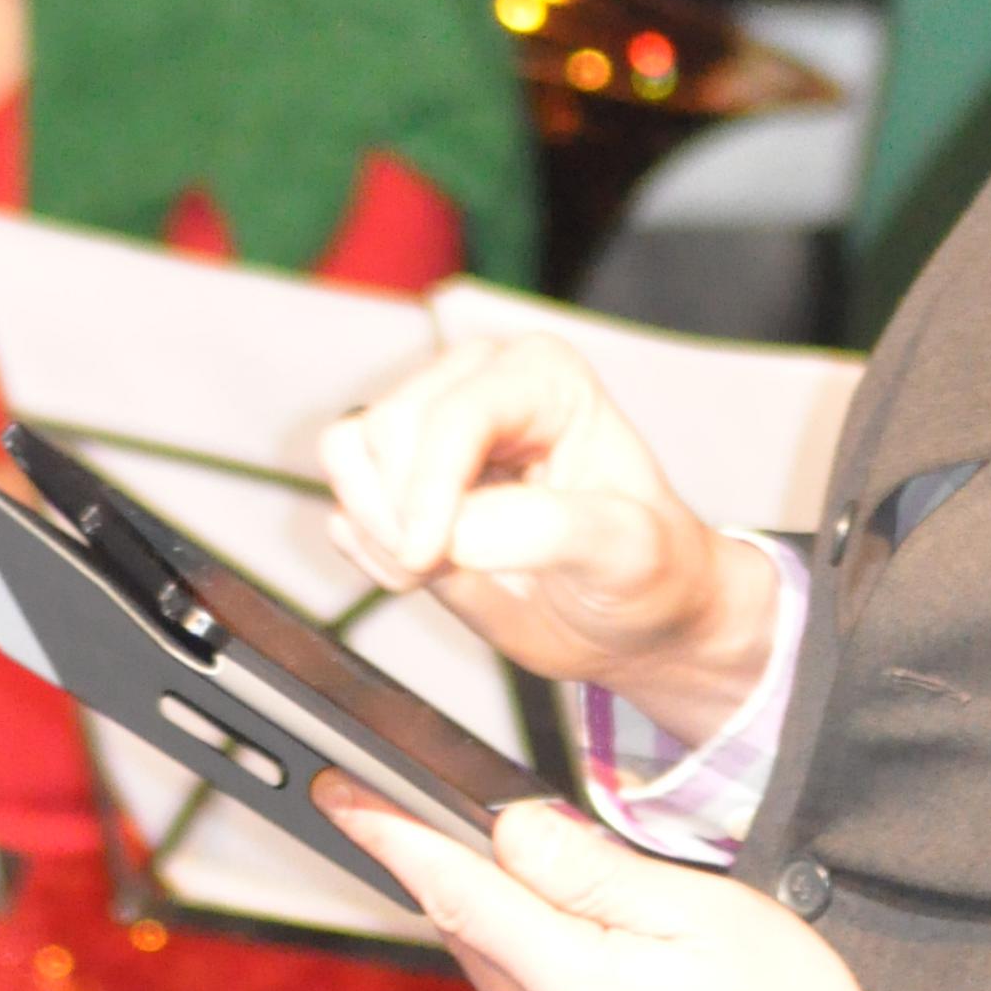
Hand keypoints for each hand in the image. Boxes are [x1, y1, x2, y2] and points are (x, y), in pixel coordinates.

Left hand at [317, 781, 899, 990]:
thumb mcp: (708, 913)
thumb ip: (597, 870)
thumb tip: (514, 830)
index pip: (454, 894)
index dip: (391, 836)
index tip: (341, 796)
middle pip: (476, 936)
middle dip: (488, 880)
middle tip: (540, 842)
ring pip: (502, 982)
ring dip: (529, 938)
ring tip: (631, 934)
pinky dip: (550, 989)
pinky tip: (623, 986)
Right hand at [320, 335, 777, 744]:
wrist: (631, 615)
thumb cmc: (646, 571)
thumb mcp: (628, 554)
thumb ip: (550, 532)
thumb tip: (454, 531)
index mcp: (545, 374)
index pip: (458, 414)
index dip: (428, 489)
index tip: (427, 562)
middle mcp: (481, 380)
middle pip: (388, 427)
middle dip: (404, 514)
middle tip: (449, 573)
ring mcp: (434, 421)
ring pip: (349, 451)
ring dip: (379, 527)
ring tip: (441, 572)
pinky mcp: (400, 470)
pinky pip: (345, 494)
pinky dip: (368, 544)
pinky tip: (427, 571)